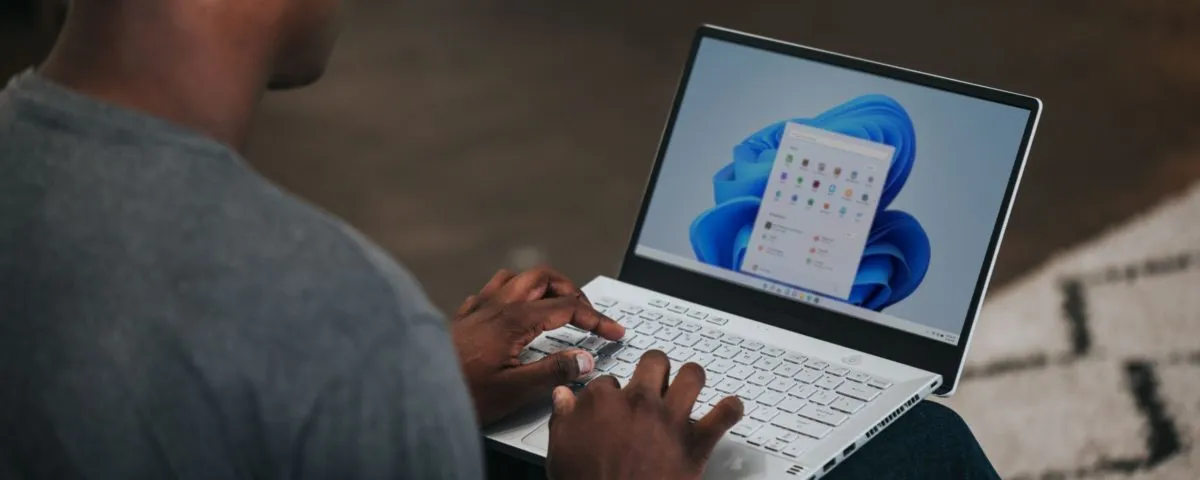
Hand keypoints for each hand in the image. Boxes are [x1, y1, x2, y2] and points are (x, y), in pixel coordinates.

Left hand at [452, 268, 625, 425]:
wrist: (414, 390)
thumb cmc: (459, 392)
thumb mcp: (514, 390)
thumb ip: (553, 372)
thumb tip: (584, 359)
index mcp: (514, 319)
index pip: (567, 307)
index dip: (596, 318)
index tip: (612, 331)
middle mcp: (497, 305)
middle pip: (543, 277)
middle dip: (571, 290)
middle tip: (587, 313)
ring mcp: (478, 308)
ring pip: (516, 277)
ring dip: (541, 285)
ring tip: (555, 304)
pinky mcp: (463, 317)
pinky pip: (491, 290)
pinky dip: (512, 293)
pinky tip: (513, 311)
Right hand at [546, 351, 743, 479]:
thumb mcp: (560, 450)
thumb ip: (563, 418)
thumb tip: (563, 397)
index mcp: (603, 402)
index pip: (608, 380)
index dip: (612, 392)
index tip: (613, 403)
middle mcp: (639, 403)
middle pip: (654, 362)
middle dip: (655, 368)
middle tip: (655, 380)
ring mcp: (670, 420)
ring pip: (692, 376)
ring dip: (692, 378)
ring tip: (690, 384)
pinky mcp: (695, 442)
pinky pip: (724, 415)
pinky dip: (731, 410)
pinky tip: (730, 408)